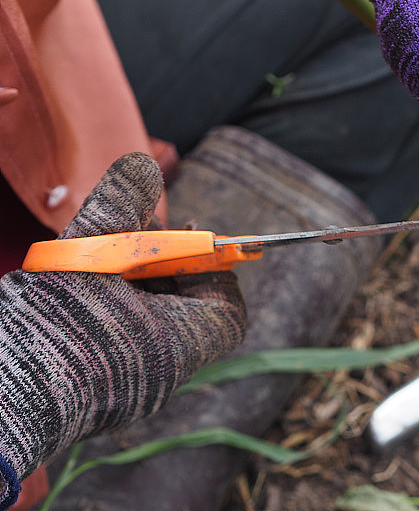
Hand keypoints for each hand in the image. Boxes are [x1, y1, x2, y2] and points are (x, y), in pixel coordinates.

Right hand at [0, 153, 245, 499]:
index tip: (187, 240)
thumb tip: (144, 165)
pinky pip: (124, 348)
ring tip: (99, 264)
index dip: (215, 270)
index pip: (228, 309)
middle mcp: (163, 375)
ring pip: (152, 329)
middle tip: (132, 242)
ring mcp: (131, 393)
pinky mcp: (100, 399)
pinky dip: (112, 316)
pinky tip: (78, 297)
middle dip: (165, 270)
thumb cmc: (43, 335)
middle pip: (188, 313)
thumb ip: (118, 208)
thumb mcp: (83, 258)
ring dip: (133, 291)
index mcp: (177, 345)